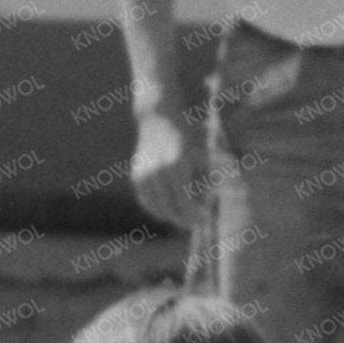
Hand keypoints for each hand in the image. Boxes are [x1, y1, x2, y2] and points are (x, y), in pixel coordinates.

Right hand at [128, 110, 203, 232]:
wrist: (159, 120)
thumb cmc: (187, 136)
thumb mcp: (201, 154)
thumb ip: (205, 178)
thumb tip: (206, 202)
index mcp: (177, 167)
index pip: (183, 202)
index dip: (194, 215)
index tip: (203, 220)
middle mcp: (158, 174)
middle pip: (169, 208)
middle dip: (183, 218)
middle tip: (195, 222)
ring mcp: (144, 176)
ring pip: (156, 207)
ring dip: (170, 215)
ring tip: (182, 217)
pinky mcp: (136, 178)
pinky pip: (147, 201)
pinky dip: (157, 208)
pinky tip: (167, 210)